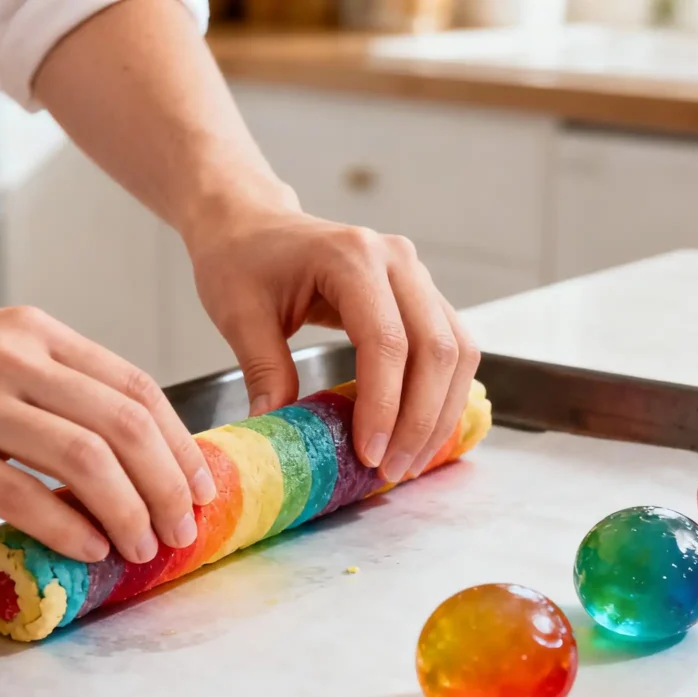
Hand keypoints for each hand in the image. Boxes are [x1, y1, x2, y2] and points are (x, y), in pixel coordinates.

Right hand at [0, 304, 214, 562]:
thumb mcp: (0, 351)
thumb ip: (66, 387)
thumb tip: (137, 452)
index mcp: (38, 334)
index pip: (137, 389)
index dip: (181, 444)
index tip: (200, 485)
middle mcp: (12, 359)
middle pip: (124, 426)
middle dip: (168, 486)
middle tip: (183, 527)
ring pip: (84, 460)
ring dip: (129, 511)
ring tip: (143, 545)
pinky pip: (20, 494)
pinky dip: (67, 526)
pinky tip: (89, 548)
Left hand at [189, 203, 480, 483]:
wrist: (253, 224)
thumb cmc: (242, 260)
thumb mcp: (239, 315)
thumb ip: (265, 372)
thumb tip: (280, 435)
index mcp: (351, 257)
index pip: (386, 341)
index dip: (384, 406)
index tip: (369, 454)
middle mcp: (397, 260)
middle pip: (436, 349)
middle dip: (420, 420)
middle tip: (392, 471)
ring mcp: (416, 275)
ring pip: (457, 351)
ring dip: (439, 414)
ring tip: (408, 462)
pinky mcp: (422, 295)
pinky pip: (452, 348)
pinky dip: (442, 395)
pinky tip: (420, 431)